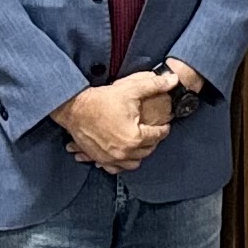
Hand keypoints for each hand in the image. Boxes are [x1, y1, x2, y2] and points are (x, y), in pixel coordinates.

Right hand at [51, 72, 176, 171]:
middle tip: (153, 131)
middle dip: (153, 141)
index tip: (165, 123)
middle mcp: (124, 152)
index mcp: (135, 137)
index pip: (158, 135)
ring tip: (140, 143)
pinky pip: (115, 168)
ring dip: (139, 154)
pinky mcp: (99, 159)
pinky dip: (121, 163)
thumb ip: (154, 85)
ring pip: (133, 163)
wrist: (74, 108)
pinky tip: (123, 154)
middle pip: (147, 150)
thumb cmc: (101, 100)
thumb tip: (174, 80)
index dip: (164, 128)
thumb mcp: (130, 89)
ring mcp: (110, 158)